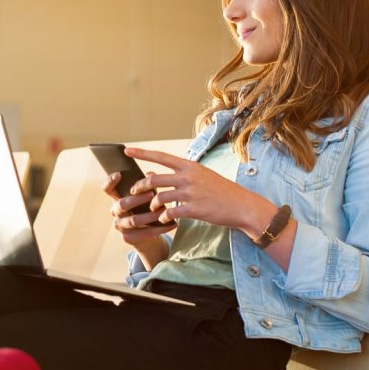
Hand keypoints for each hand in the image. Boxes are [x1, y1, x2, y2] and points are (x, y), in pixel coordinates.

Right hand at [101, 171, 176, 248]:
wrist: (146, 235)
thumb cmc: (145, 209)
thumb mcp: (145, 197)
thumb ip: (147, 186)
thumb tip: (151, 174)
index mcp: (117, 198)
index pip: (107, 189)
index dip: (110, 181)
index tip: (118, 174)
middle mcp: (115, 212)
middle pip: (122, 204)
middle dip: (137, 199)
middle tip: (152, 194)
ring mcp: (120, 225)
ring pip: (133, 220)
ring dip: (150, 215)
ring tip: (163, 211)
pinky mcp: (128, 238)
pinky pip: (144, 233)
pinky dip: (159, 228)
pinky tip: (172, 224)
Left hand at [123, 147, 267, 230]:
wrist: (242, 205)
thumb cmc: (221, 191)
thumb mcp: (202, 176)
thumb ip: (180, 174)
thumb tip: (155, 174)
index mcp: (190, 166)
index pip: (161, 156)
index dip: (142, 153)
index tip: (126, 149)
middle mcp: (188, 177)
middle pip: (154, 180)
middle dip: (140, 187)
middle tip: (135, 193)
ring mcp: (191, 193)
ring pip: (160, 197)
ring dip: (153, 205)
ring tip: (154, 210)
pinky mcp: (194, 209)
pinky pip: (170, 213)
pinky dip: (164, 218)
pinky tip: (165, 220)